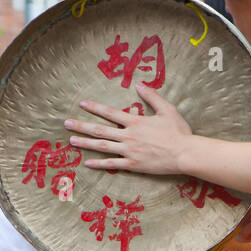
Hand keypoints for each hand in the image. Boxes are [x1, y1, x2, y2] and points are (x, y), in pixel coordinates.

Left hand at [64, 85, 194, 174]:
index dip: (95, 108)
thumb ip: (152, 96)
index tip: (82, 104)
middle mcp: (128, 136)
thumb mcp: (167, 109)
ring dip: (85, 143)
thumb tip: (139, 84)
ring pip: (102, 147)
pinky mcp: (133, 165)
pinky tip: (88, 163)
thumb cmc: (178, 132)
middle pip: (100, 130)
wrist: (184, 153)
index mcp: (135, 122)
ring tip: (71, 141)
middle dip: (82, 126)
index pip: (110, 113)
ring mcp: (129, 152)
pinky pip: (112, 165)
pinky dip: (99, 164)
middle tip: (66, 123)